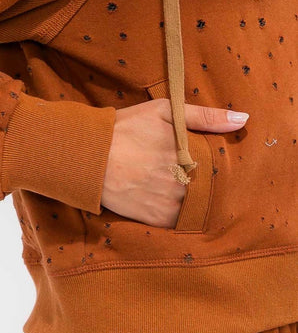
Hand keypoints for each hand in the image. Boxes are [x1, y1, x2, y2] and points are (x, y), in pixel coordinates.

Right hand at [101, 99, 248, 227]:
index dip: (220, 165)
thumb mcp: (163, 111)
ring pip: (197, 206)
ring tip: (179, 185)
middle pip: (211, 187)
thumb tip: (243, 120)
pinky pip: (180, 221)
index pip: (222, 166)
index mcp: (191, 154)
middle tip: (190, 172)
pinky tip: (169, 199)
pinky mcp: (155, 219)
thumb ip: (204, 116)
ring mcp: (170, 203)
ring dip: (195, 199)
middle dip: (207, 182)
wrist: (88, 157)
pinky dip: (180, 213)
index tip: (213, 161)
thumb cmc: (126, 129)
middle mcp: (184, 182)